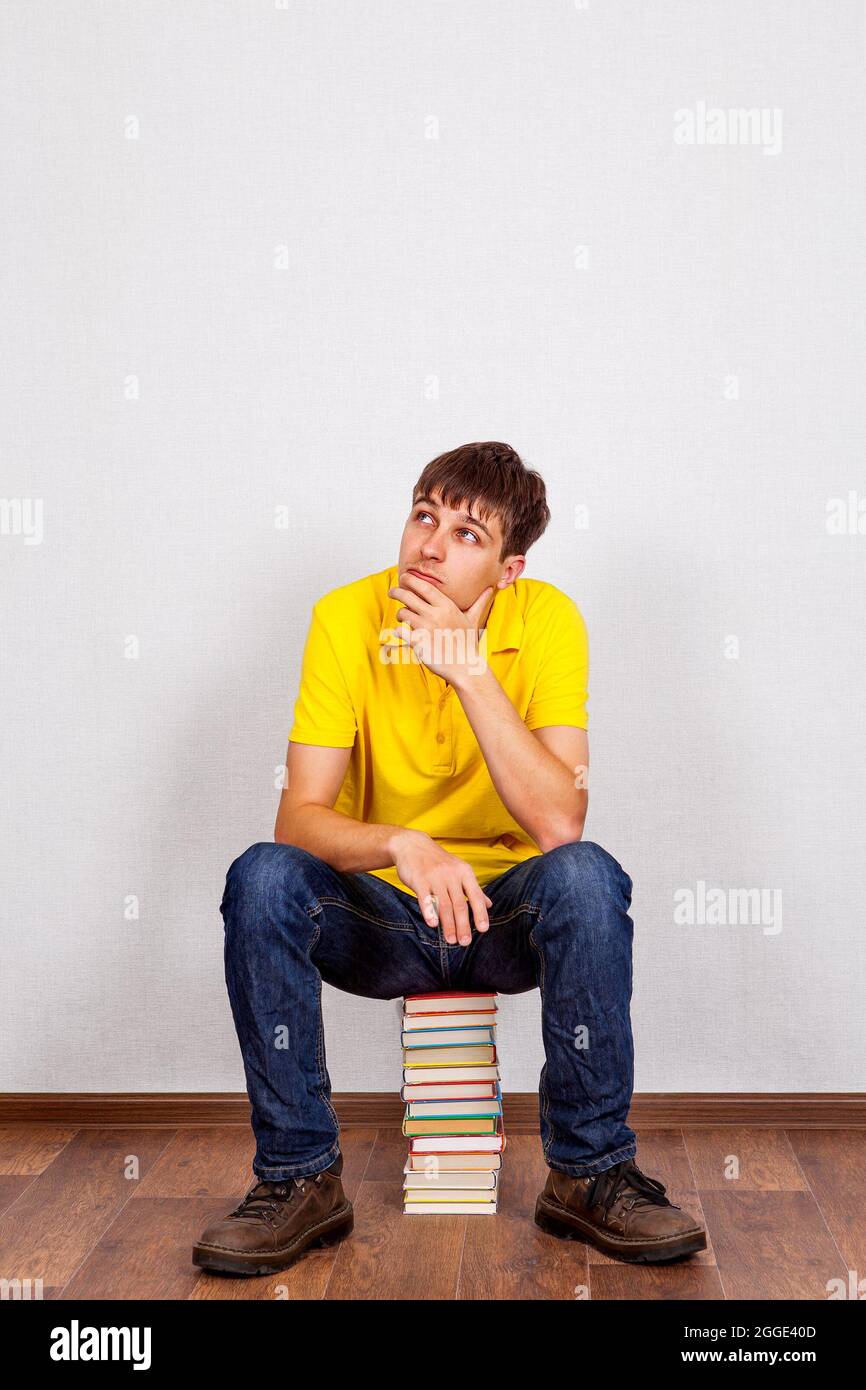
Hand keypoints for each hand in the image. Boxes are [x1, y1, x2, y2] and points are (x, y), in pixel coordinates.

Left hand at [385, 573, 492, 685]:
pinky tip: (400, 632)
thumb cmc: (468, 643)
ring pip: (402, 613)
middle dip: (396, 592)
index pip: (423, 586)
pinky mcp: (418, 643)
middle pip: (407, 596)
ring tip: (402, 617)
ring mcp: (425, 629)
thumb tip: (490, 589)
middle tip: (392, 592)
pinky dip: (398, 630)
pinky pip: (400, 631)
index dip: (411, 579)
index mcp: (446, 606)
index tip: (404, 577)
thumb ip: (479, 602)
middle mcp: (435, 615)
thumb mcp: (473, 620)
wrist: (465, 667)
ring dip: (400, 614)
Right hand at [390, 829, 492, 945]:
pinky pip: (425, 898)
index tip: (483, 929)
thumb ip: (473, 889)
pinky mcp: (419, 880)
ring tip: (451, 940)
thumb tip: (489, 905)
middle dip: (463, 925)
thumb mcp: (459, 870)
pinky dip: (429, 912)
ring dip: (448, 924)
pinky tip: (432, 924)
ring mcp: (435, 877)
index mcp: (464, 872)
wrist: (412, 845)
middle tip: (465, 942)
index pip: (475, 895)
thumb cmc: (438, 861)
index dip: (480, 913)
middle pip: (460, 904)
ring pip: (444, 904)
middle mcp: (451, 874)